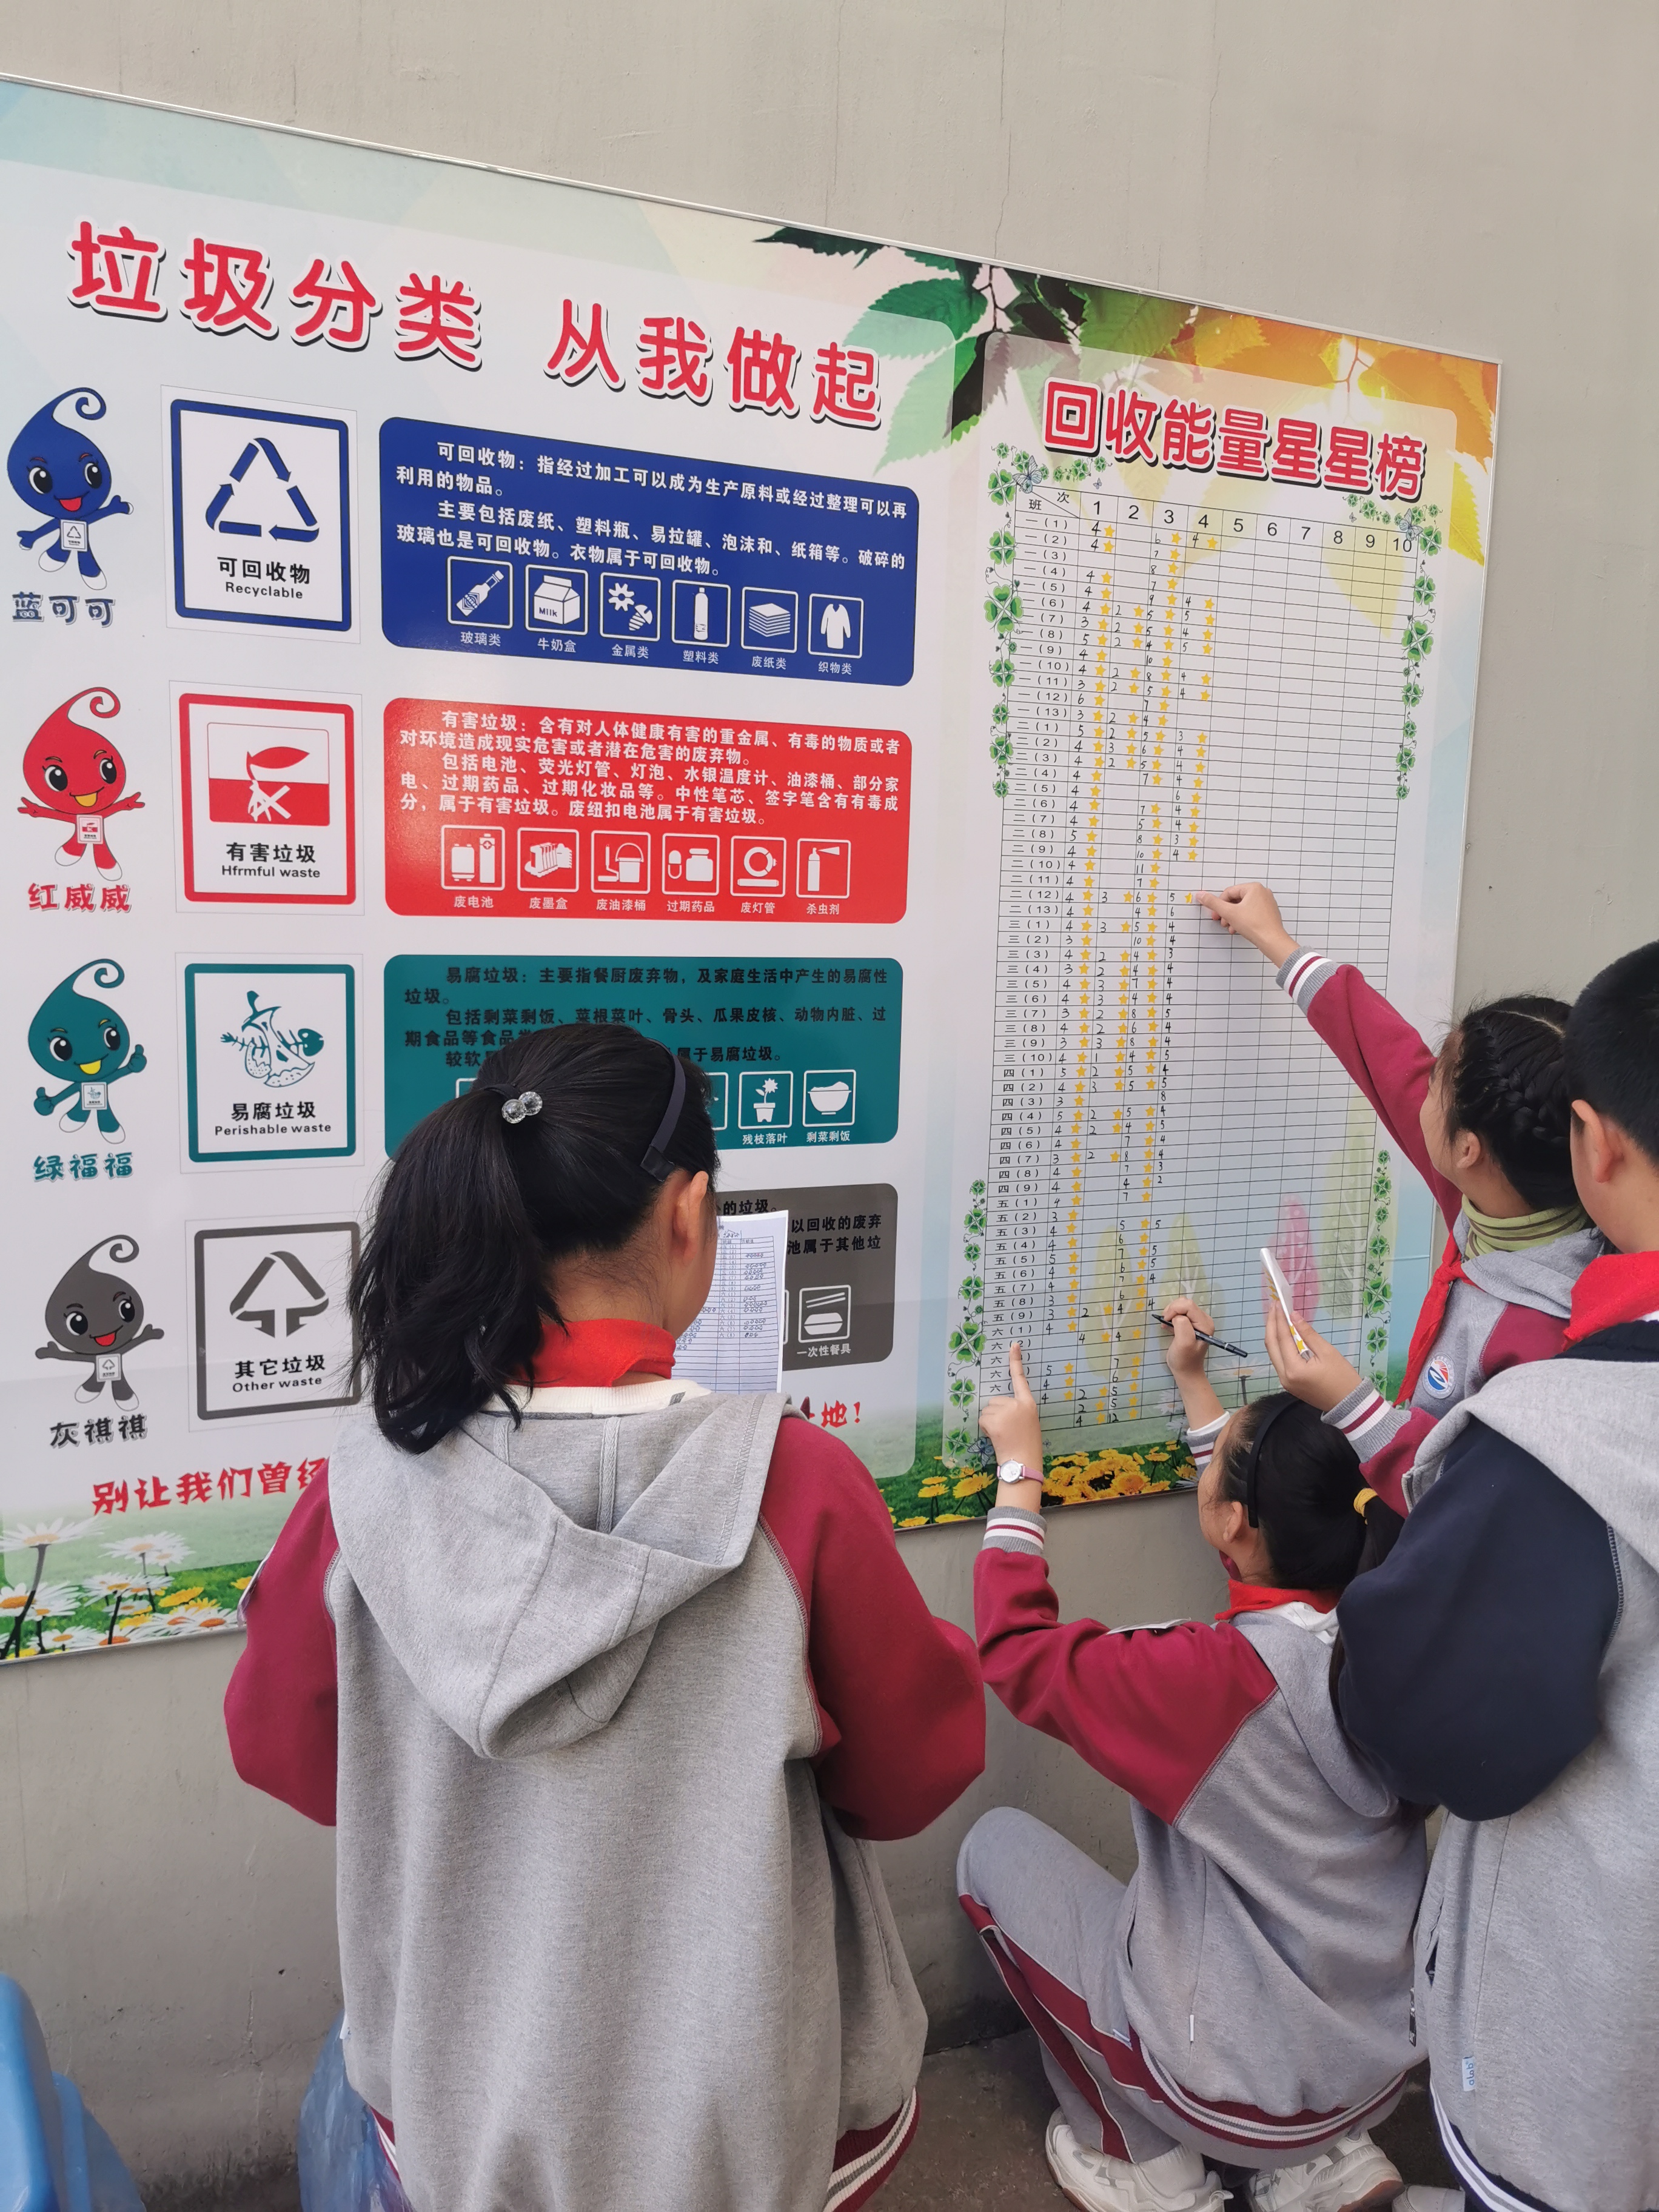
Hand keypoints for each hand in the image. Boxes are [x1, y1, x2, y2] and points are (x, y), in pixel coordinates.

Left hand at [980, 1342, 1043, 1479]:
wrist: (1023, 1462)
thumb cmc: (1026, 1445)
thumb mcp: (1028, 1423)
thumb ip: (1017, 1411)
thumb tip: (998, 1407)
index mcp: (1028, 1404)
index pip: (1020, 1379)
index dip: (1015, 1361)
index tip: (1013, 1345)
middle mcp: (1017, 1404)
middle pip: (995, 1400)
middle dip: (996, 1414)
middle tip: (1007, 1430)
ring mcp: (1005, 1411)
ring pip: (987, 1410)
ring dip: (991, 1422)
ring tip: (1003, 1435)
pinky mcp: (994, 1420)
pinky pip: (983, 1419)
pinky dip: (986, 1428)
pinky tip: (996, 1437)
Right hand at [1159, 1297, 1212, 1381]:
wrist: (1186, 1371)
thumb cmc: (1184, 1359)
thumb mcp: (1183, 1343)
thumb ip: (1181, 1325)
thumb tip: (1176, 1316)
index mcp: (1205, 1323)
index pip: (1188, 1305)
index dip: (1174, 1309)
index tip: (1166, 1321)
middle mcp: (1203, 1320)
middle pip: (1185, 1303)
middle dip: (1172, 1310)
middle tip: (1165, 1323)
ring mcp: (1198, 1321)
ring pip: (1182, 1306)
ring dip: (1171, 1313)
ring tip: (1166, 1325)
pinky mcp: (1191, 1323)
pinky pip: (1180, 1312)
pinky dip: (1172, 1316)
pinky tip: (1169, 1326)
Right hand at [1195, 882, 1297, 966]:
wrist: (1272, 941)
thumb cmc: (1256, 926)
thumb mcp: (1229, 913)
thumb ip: (1213, 903)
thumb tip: (1201, 895)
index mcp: (1254, 888)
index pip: (1229, 892)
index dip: (1219, 904)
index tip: (1215, 914)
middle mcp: (1262, 892)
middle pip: (1236, 900)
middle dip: (1226, 912)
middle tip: (1222, 921)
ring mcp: (1267, 902)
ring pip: (1243, 907)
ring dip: (1233, 917)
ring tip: (1230, 927)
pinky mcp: (1268, 913)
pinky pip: (1251, 913)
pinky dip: (1243, 920)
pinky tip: (1238, 928)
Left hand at [1264, 1303, 1364, 1411]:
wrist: (1349, 1404)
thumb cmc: (1342, 1378)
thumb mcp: (1327, 1352)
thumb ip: (1308, 1334)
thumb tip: (1294, 1316)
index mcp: (1293, 1369)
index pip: (1282, 1339)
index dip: (1279, 1319)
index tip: (1278, 1303)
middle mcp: (1284, 1376)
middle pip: (1271, 1346)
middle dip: (1271, 1324)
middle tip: (1273, 1306)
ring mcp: (1285, 1382)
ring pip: (1274, 1354)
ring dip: (1274, 1335)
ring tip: (1276, 1317)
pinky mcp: (1289, 1383)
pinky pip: (1280, 1361)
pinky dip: (1280, 1346)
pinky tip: (1284, 1334)